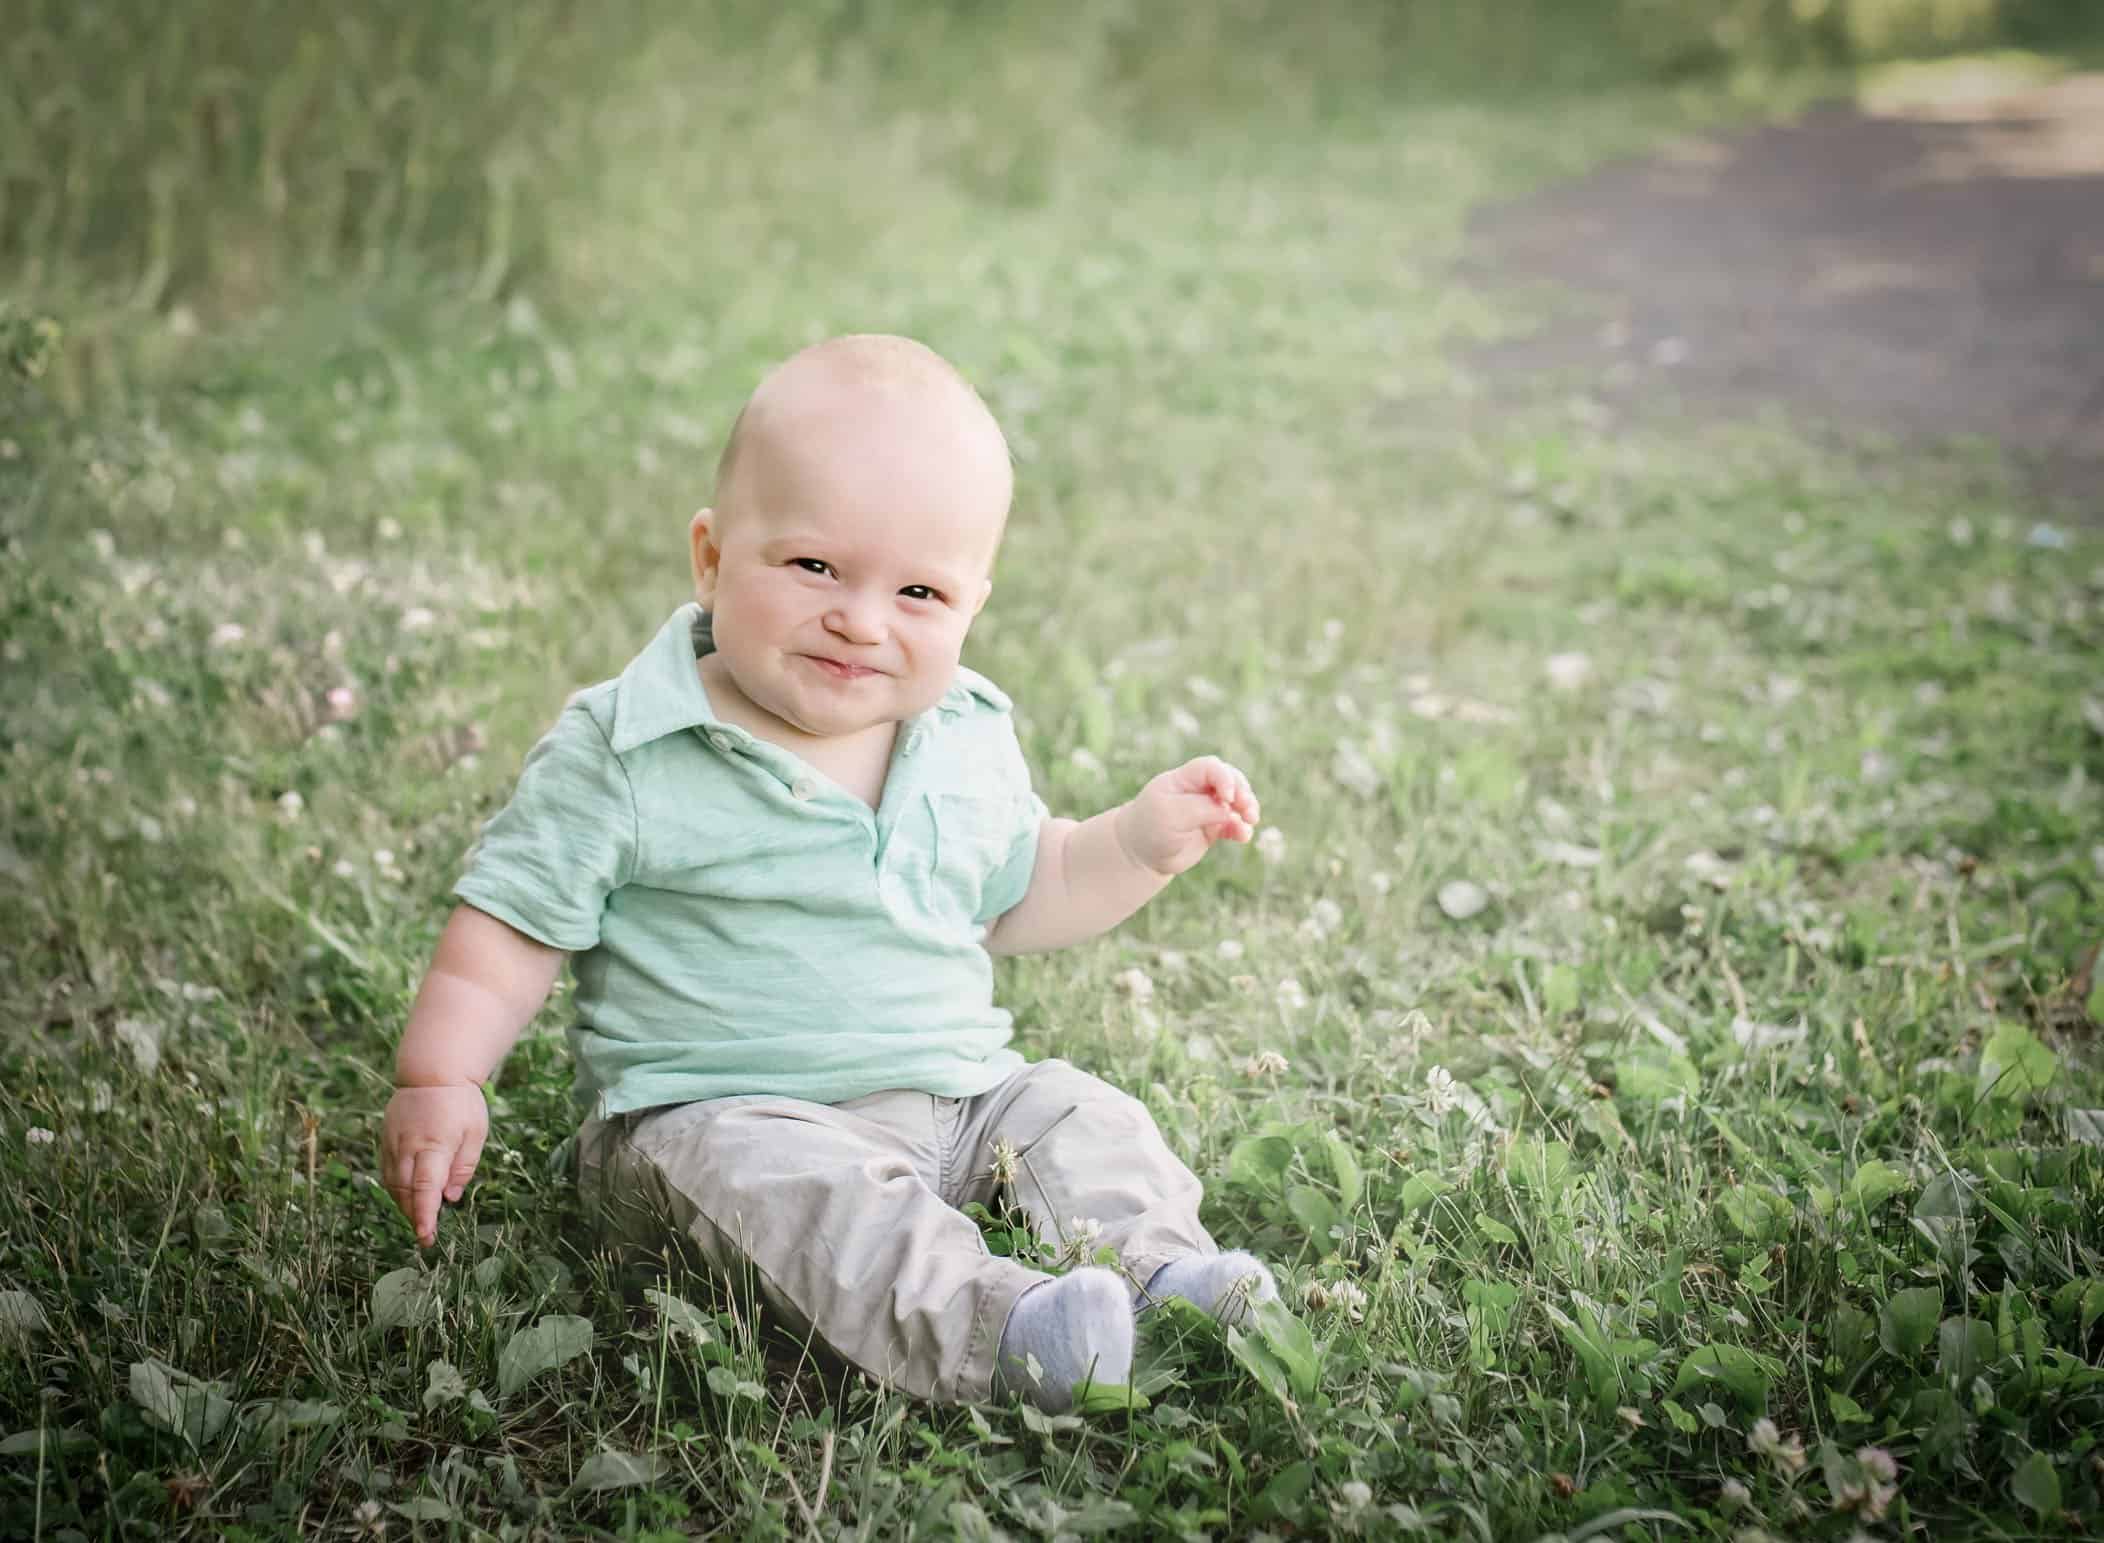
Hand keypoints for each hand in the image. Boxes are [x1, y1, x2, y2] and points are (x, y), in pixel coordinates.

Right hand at [380, 1083, 488, 1246]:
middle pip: (406, 1191)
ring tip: (418, 1221)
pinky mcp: (386, 1140)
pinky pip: (388, 1172)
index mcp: (434, 1145)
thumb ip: (464, 1167)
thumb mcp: (476, 1132)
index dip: (424, 1215)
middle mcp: (409, 1147)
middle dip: (414, 1217)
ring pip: (394, 1184)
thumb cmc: (461, 1102)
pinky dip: (396, 1189)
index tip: (425, 1236)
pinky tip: (407, 1198)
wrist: (432, 1071)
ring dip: (404, 1206)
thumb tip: (450, 1198)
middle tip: (426, 1237)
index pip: (425, 1188)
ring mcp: (393, 1143)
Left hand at [1116, 755, 1260, 876]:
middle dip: (1242, 792)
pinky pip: (1234, 824)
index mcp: (1183, 779)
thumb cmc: (1149, 829)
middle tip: (1247, 809)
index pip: (1210, 767)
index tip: (1228, 797)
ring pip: (1236, 801)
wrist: (1140, 856)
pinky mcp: (1213, 828)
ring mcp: (1207, 808)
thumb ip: (1201, 808)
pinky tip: (1244, 836)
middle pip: (1230, 780)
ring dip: (1247, 808)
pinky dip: (1242, 828)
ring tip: (1251, 820)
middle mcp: (1197, 790)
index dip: (1225, 777)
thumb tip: (1229, 809)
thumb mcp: (1170, 815)